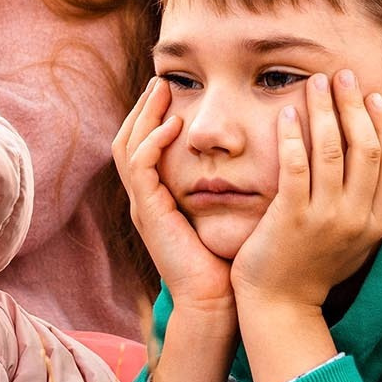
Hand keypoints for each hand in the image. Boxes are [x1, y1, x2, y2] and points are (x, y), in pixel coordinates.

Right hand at [113, 79, 231, 313]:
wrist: (217, 301)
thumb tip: (253, 153)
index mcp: (160, 199)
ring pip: (128, 148)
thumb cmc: (229, 261)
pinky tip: (172, 125)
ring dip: (144, 116)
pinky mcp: (149, 214)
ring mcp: (144, 207)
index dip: (154, 117)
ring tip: (161, 90)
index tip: (174, 89)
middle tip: (160, 80)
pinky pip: (141, 168)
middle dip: (143, 108)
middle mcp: (146, 200)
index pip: (145, 146)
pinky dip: (153, 143)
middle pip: (128, 140)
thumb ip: (229, 183)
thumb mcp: (227, 212)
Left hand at [229, 71, 381, 316]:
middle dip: (354, 105)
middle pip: (365, 147)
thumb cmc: (316, 272)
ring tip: (314, 82)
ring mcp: (325, 218)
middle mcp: (357, 217)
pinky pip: (296, 166)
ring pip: (332, 150)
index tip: (370, 95)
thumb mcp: (360, 245)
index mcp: (377, 221)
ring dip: (325, 110)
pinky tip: (287, 112)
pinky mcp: (291, 219)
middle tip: (342, 75)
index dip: (381, 123)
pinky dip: (293, 135)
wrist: (281, 307)